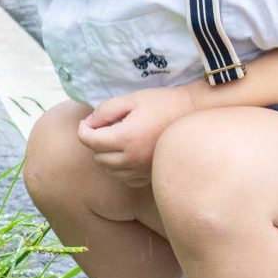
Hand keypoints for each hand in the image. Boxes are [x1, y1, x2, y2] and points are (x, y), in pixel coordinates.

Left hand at [75, 83, 204, 187]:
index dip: (83, 129)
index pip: (89, 141)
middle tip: (106, 127)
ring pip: (110, 170)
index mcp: (126, 137)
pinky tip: (129, 153)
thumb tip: (89, 123)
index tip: (88, 121)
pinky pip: (125, 178)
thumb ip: (105, 110)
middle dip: (96, 142)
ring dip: (107, 156)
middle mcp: (132, 158)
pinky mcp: (150, 175)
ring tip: (118, 139)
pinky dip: (121, 168)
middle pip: (98, 157)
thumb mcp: (131, 99)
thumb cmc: (162, 103)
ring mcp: (142, 170)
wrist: (193, 115)